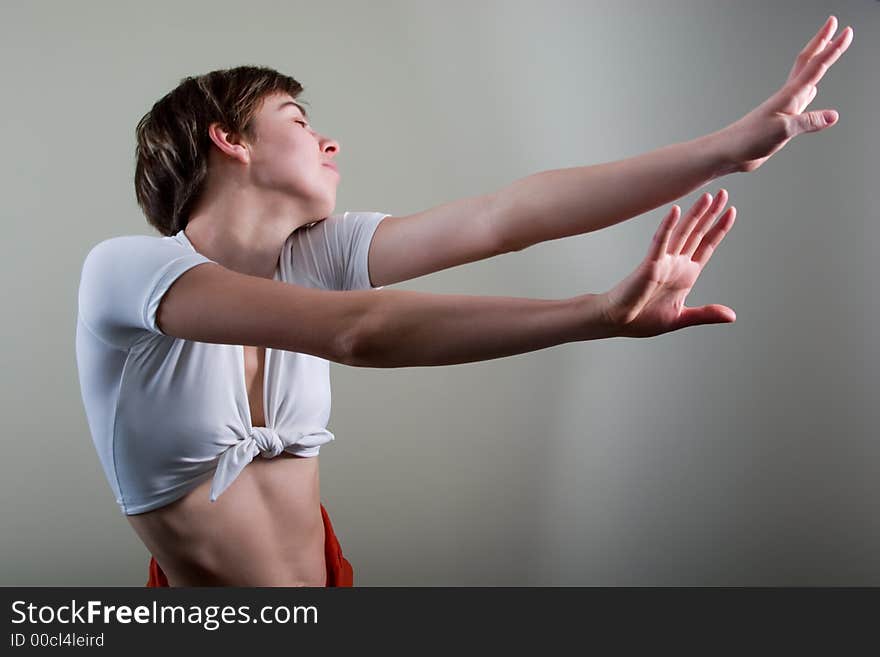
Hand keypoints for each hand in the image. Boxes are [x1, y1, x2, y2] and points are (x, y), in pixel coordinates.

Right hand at [600, 191, 735, 337]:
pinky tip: (676, 211)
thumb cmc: (642, 320)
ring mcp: (663, 262)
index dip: (719, 229)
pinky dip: (668, 226)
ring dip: (695, 215)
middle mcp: (676, 263)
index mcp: (686, 275)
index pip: (707, 246)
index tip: (732, 211)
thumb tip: (731, 316)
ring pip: (683, 233)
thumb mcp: (681, 318)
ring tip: (708, 196)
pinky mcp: (650, 264)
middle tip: (724, 194)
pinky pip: (660, 242)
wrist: (618, 322)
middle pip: (698, 233)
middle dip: (711, 214)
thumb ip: (706, 314)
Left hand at [720, 16, 852, 172]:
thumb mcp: (783, 130)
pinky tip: (813, 91)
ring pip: (806, 78)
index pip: (816, 66)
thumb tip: (832, 116)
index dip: (832, 49)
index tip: (846, 31)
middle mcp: (788, 97)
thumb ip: (808, 121)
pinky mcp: (782, 120)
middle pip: (809, 63)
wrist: (729, 151)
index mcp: (789, 95)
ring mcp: (785, 107)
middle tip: (835, 25)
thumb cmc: (749, 139)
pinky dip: (811, 91)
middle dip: (823, 42)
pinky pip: (802, 100)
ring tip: (828, 50)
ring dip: (818, 62)